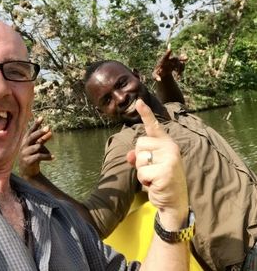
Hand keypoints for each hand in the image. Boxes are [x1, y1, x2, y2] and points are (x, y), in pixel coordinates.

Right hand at [19, 117, 52, 177]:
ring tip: (51, 154)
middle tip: (48, 127)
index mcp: (25, 140)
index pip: (30, 130)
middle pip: (32, 136)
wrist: (27, 171)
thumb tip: (50, 132)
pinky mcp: (28, 161)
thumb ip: (43, 139)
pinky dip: (47, 156)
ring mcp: (25, 153)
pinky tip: (53, 157)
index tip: (42, 117)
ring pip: (37, 147)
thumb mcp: (37, 146)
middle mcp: (24, 145)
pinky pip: (39, 156)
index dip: (36, 124)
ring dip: (45, 150)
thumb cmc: (33, 155)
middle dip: (40, 132)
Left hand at [127, 99, 187, 226]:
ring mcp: (169, 158)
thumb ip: (139, 157)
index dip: (146, 113)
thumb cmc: (161, 180)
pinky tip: (154, 184)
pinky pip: (142, 172)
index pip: (154, 126)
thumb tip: (129, 155)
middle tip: (151, 170)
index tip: (138, 102)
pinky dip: (144, 180)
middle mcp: (170, 147)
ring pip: (139, 158)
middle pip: (139, 144)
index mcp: (166, 143)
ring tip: (153, 177)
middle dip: (140, 159)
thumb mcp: (150, 166)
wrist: (175, 201)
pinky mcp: (166, 171)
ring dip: (141, 171)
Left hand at [152, 49, 187, 81]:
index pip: (165, 57)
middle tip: (187, 58)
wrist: (162, 72)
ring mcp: (173, 61)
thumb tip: (159, 80)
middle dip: (180, 58)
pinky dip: (182, 69)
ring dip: (180, 68)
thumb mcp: (154, 76)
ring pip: (179, 62)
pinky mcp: (177, 63)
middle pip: (175, 57)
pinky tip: (179, 75)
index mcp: (162, 61)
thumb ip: (155, 77)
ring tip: (178, 76)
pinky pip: (182, 65)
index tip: (170, 49)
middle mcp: (168, 59)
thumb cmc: (157, 73)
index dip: (167, 53)